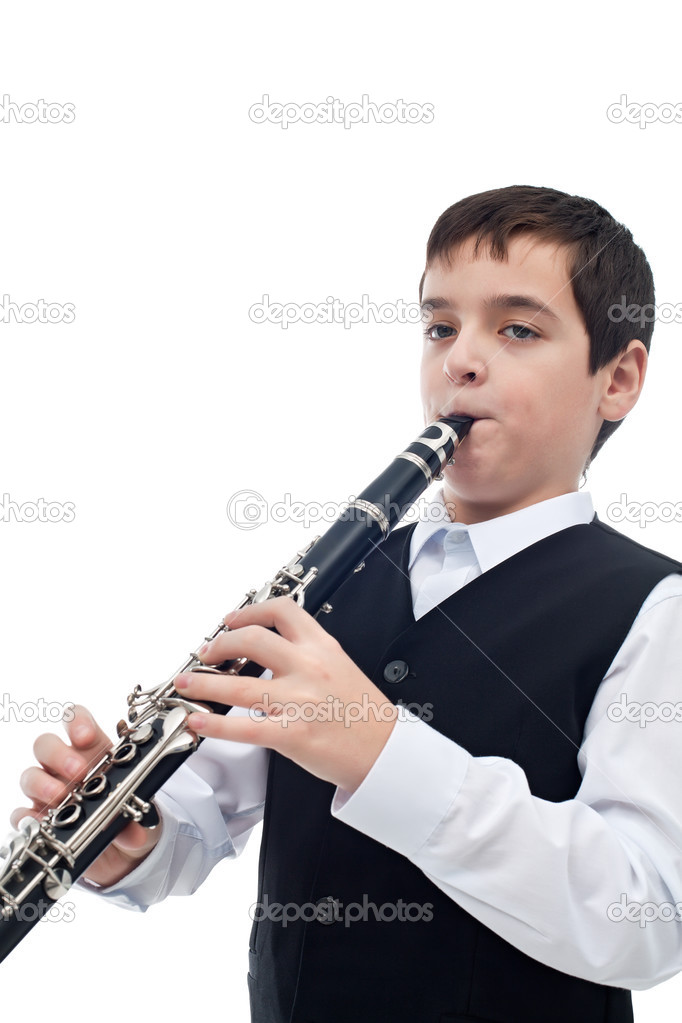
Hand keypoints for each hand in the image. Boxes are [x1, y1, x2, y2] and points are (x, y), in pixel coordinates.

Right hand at [11, 705, 161, 886]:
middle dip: (59, 754)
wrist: (122, 852)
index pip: (77, 721)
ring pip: (30, 775)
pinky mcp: (39, 820)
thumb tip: (135, 833)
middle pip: (46, 745)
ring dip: (42, 784)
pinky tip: (41, 823)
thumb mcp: (137, 811)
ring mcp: (49, 792)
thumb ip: (135, 817)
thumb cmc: (128, 815)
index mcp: (94, 751)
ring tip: (61, 797)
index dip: (77, 722)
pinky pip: (21, 814)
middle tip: (78, 771)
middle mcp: (66, 766)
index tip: (86, 736)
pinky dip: (28, 818)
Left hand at [175, 596, 397, 793]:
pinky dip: (214, 726)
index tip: (231, 620)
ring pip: (237, 685)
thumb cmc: (364, 714)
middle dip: (219, 644)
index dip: (249, 612)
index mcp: (323, 647)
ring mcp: (299, 700)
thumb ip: (308, 654)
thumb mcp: (341, 667)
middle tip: (206, 654)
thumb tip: (271, 651)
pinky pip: (243, 728)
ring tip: (185, 685)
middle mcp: (309, 668)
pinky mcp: (292, 734)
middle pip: (252, 639)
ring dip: (202, 684)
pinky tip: (198, 723)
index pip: (281, 611)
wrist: (386, 752)